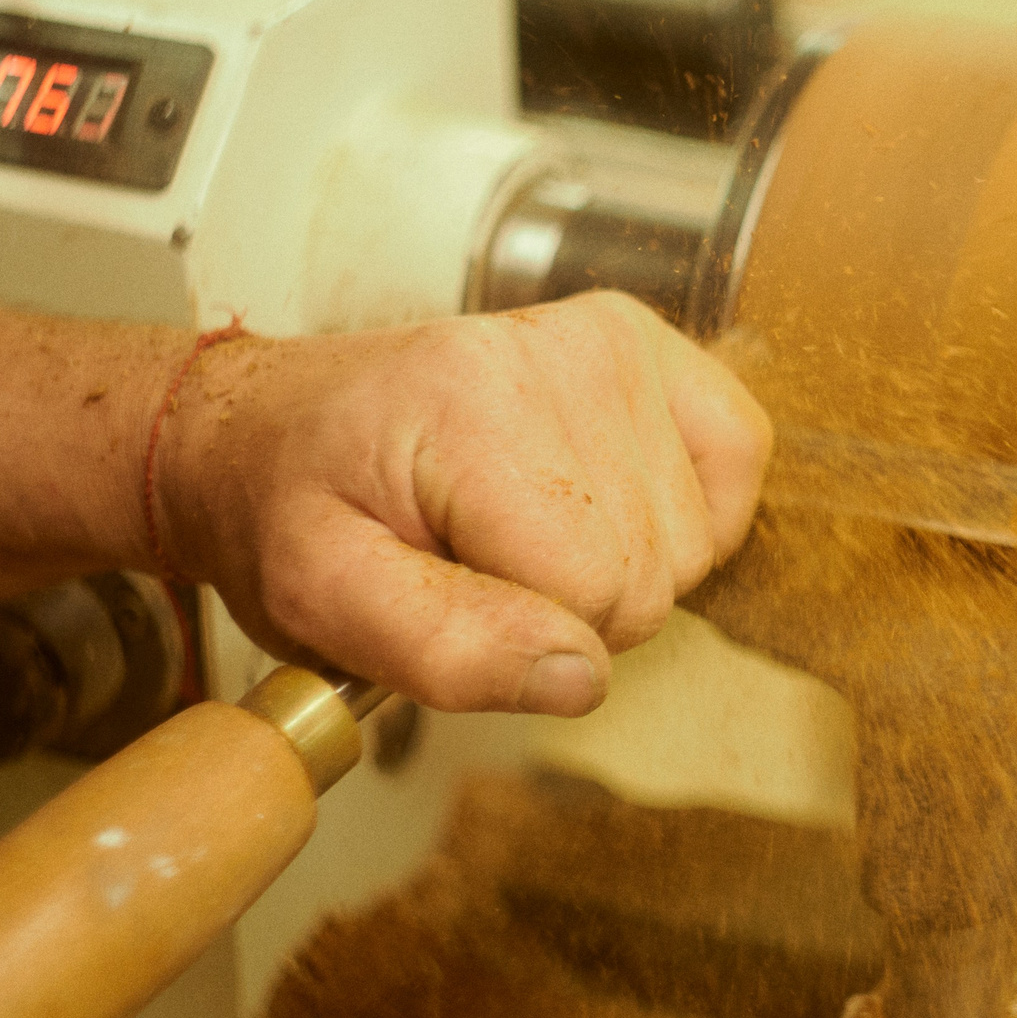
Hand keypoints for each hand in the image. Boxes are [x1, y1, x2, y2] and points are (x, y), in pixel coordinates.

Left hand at [159, 291, 772, 713]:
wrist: (278, 426)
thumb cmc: (295, 508)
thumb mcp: (321, 598)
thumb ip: (446, 647)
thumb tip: (580, 676)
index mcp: (472, 410)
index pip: (591, 592)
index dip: (525, 635)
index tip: (449, 594)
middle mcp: (560, 355)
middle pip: (649, 572)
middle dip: (571, 606)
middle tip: (476, 564)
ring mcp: (614, 341)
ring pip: (692, 540)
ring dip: (616, 564)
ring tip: (516, 526)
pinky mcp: (649, 341)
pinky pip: (738, 454)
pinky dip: (683, 507)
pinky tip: (598, 501)